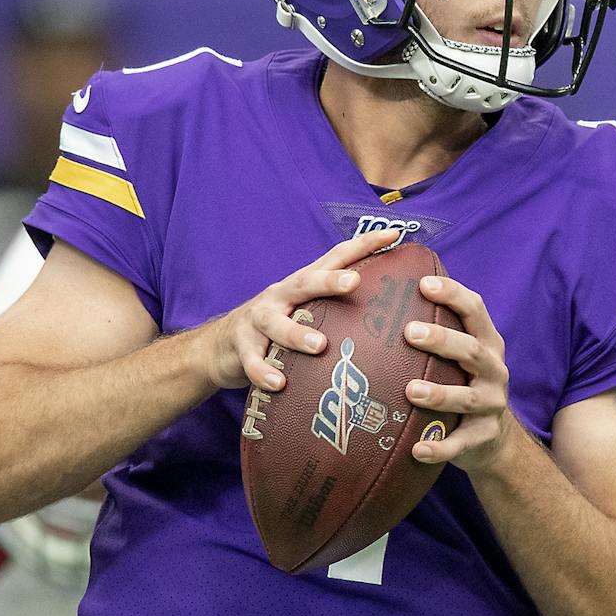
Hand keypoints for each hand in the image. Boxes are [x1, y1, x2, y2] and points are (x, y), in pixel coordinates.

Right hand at [202, 229, 400, 391]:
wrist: (220, 346)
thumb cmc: (278, 330)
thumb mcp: (306, 312)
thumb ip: (338, 311)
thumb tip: (395, 319)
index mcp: (303, 286)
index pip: (336, 258)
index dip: (365, 244)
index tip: (396, 233)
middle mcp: (281, 296)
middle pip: (305, 282)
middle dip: (329, 280)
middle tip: (354, 282)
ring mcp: (258, 320)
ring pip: (276, 323)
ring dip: (297, 334)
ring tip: (319, 346)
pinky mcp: (241, 347)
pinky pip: (253, 360)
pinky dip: (264, 371)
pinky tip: (279, 382)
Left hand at [402, 273, 514, 471]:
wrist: (493, 438)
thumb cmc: (462, 382)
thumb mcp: (460, 354)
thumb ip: (437, 328)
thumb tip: (385, 291)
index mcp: (487, 343)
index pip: (476, 310)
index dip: (453, 295)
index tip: (424, 283)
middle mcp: (495, 371)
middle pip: (473, 351)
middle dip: (443, 339)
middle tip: (409, 331)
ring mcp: (493, 406)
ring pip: (468, 398)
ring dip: (439, 394)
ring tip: (410, 390)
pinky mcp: (484, 437)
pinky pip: (461, 444)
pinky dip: (440, 448)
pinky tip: (417, 450)